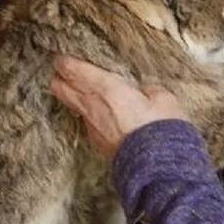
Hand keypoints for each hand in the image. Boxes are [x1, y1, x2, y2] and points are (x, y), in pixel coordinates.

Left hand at [50, 56, 186, 157]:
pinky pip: (86, 122)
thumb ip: (151, 90)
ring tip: (83, 91)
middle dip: (60, 78)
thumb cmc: (160, 129)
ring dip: (74, 97)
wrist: (156, 167)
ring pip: (71, 105)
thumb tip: (145, 91)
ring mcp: (91, 126)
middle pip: (59, 87)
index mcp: (107, 88)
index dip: (65, 62)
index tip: (64, 57)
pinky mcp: (96, 142)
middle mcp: (92, 106)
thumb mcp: (165, 99)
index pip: (73, 70)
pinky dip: (90, 115)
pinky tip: (102, 114)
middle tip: (66, 72)